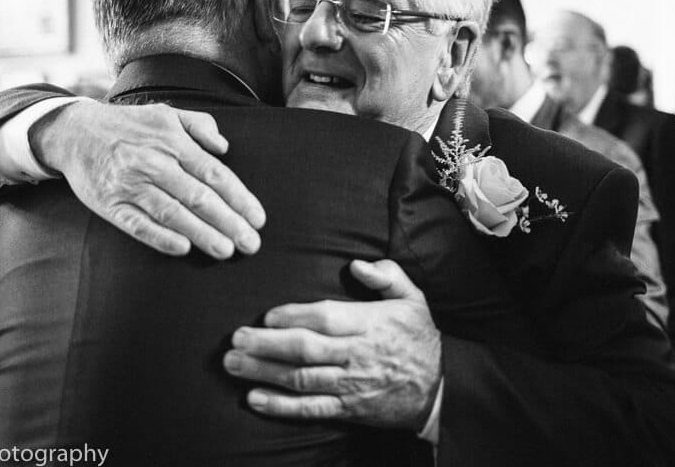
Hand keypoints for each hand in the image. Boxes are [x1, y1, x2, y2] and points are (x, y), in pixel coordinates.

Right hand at [32, 101, 264, 257]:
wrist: (74, 132)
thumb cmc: (129, 126)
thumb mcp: (167, 113)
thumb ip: (200, 125)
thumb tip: (224, 147)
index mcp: (172, 142)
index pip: (214, 174)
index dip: (239, 198)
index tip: (258, 218)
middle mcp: (153, 163)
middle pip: (198, 197)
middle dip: (228, 222)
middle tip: (251, 243)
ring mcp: (130, 185)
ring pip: (172, 213)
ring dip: (201, 234)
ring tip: (226, 250)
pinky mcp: (110, 204)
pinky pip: (137, 224)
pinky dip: (160, 237)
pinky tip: (183, 249)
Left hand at [223, 259, 440, 430]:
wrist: (440, 388)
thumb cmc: (420, 337)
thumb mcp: (414, 297)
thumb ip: (386, 275)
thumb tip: (356, 264)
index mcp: (370, 323)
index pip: (325, 318)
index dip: (293, 316)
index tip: (266, 316)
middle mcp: (357, 354)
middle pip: (305, 349)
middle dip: (265, 345)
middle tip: (234, 340)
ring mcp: (351, 385)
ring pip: (301, 379)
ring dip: (263, 372)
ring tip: (233, 364)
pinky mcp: (349, 409)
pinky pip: (310, 409)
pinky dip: (280, 406)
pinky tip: (254, 398)